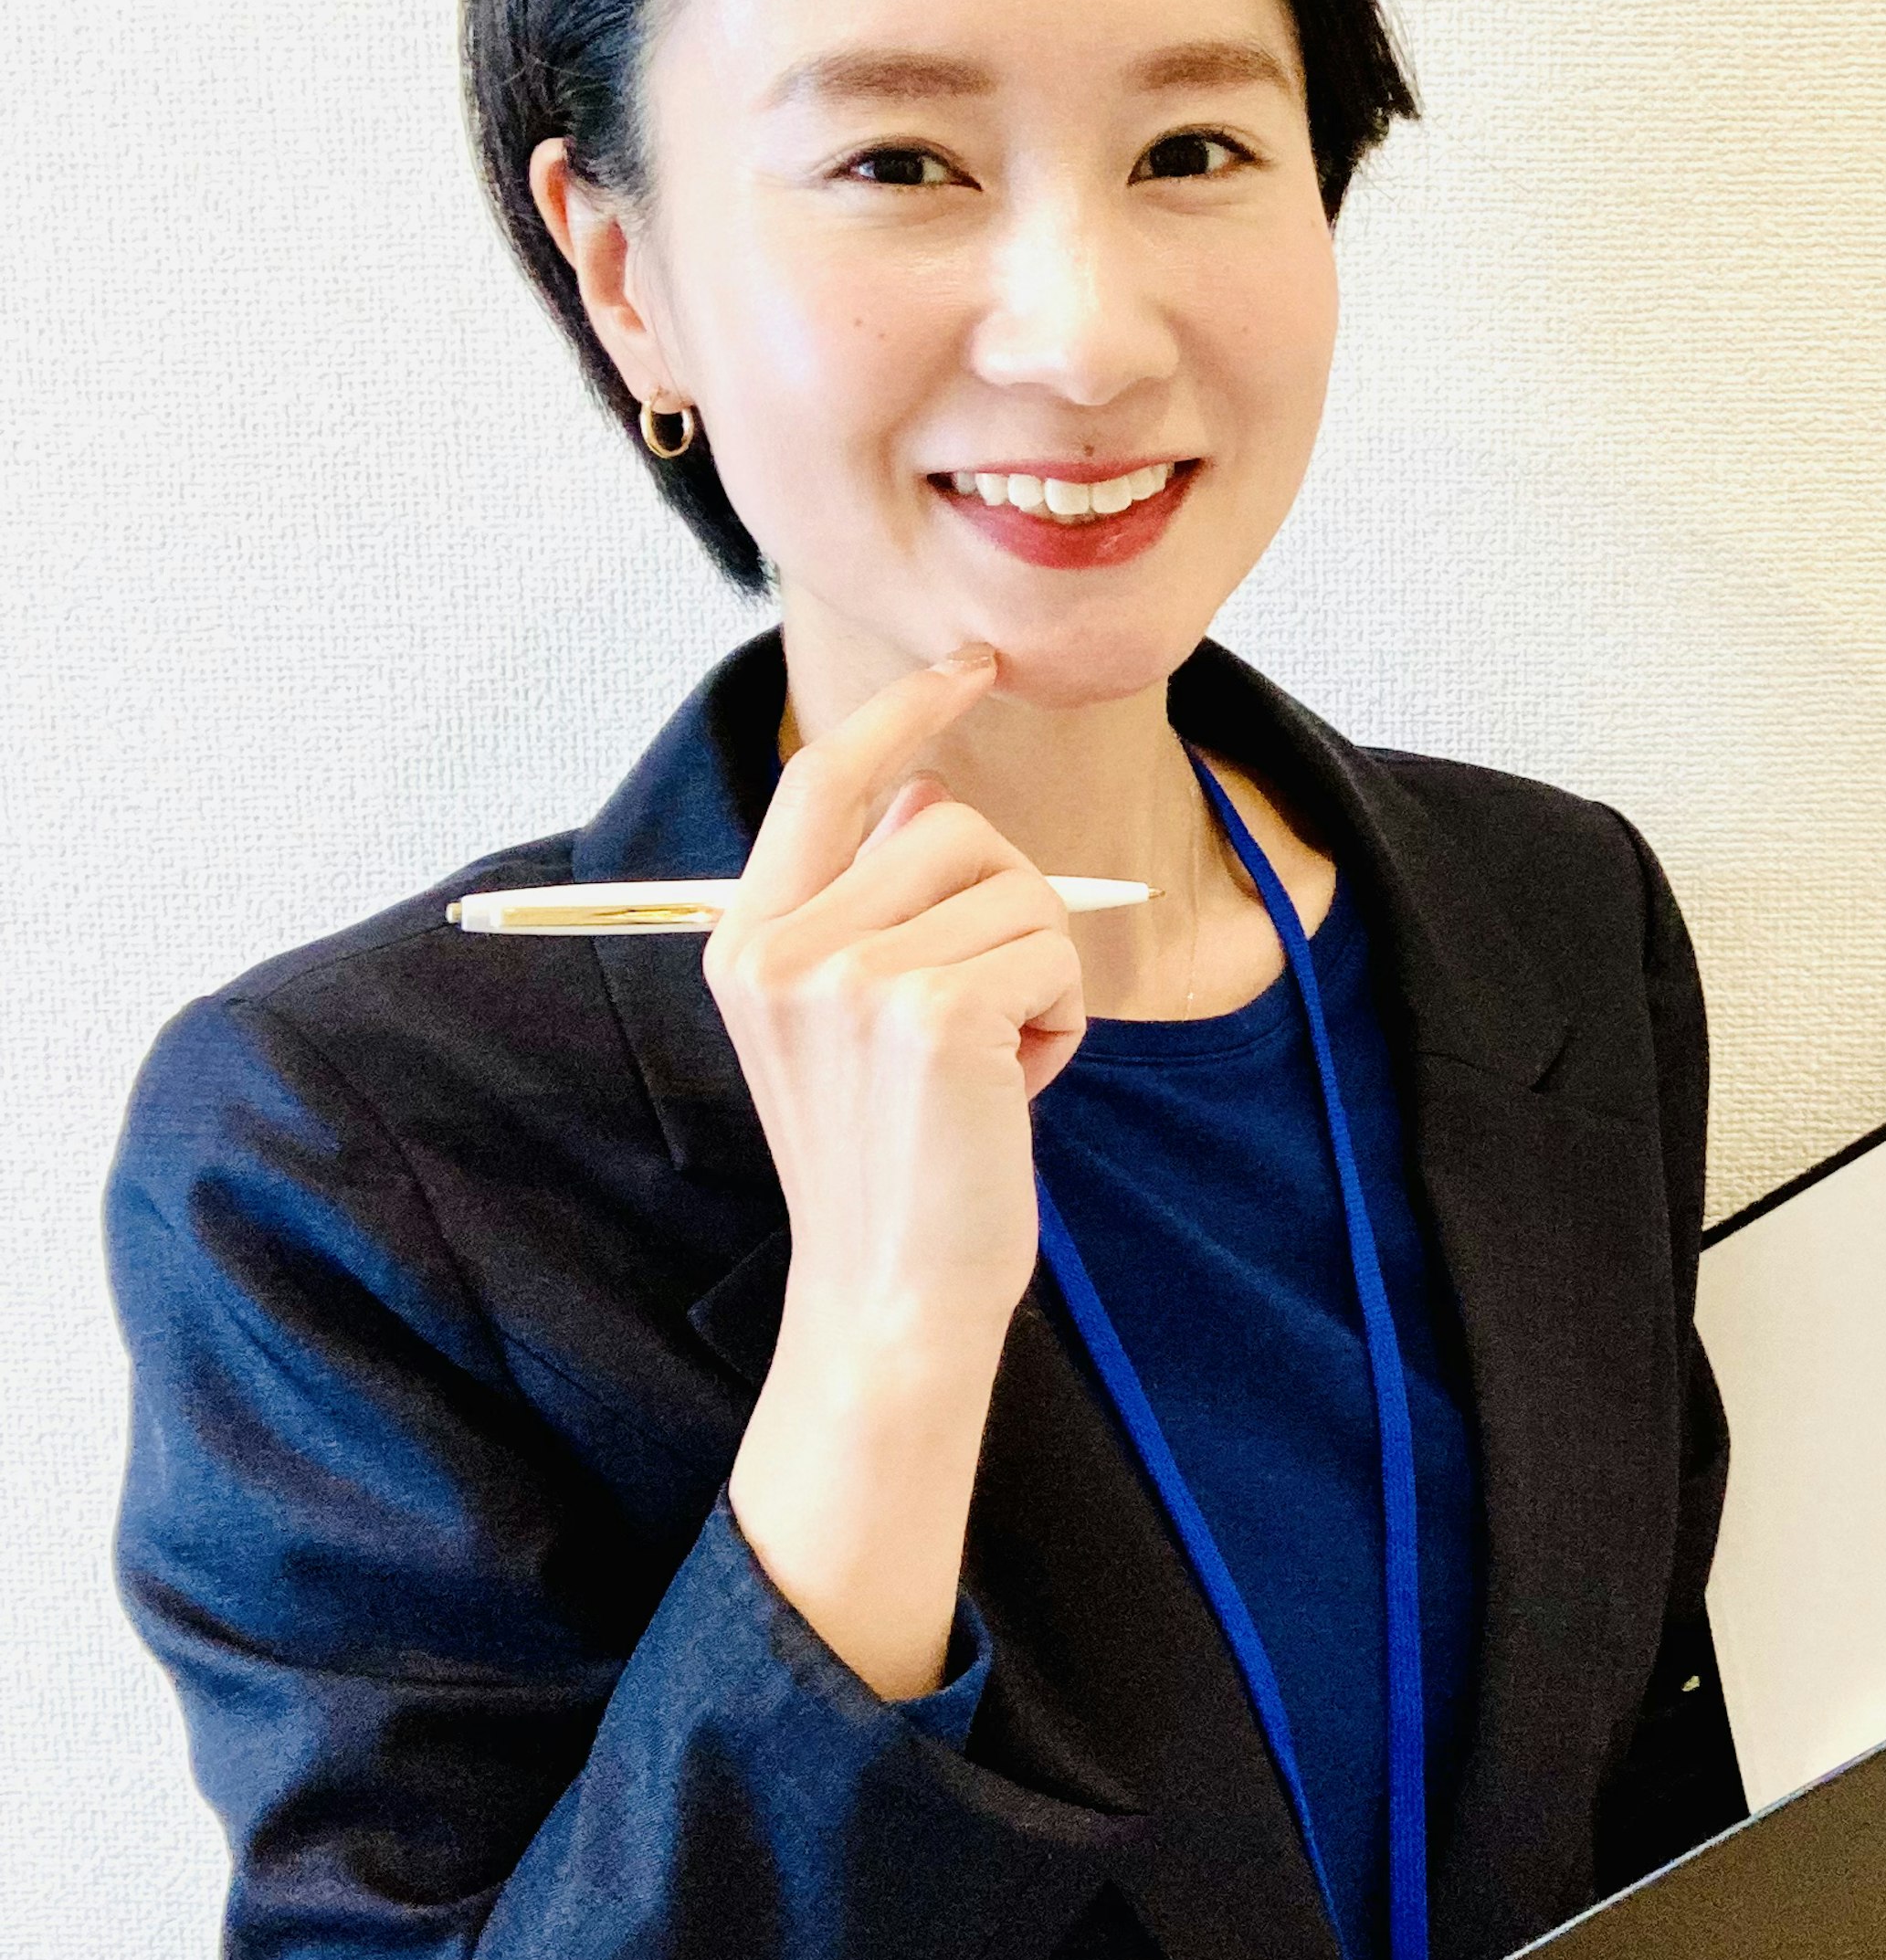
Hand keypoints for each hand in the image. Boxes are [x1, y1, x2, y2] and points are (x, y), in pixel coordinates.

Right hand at [705, 641, 1084, 1341]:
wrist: (893, 1294)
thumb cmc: (894, 1157)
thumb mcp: (849, 1019)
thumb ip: (871, 903)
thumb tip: (928, 788)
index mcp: (747, 940)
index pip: (823, 777)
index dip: (904, 710)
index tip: (971, 665)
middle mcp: (784, 949)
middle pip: (950, 825)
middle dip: (1007, 906)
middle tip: (980, 1021)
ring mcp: (853, 979)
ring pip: (1018, 889)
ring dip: (1039, 971)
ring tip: (991, 1063)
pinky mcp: (933, 1015)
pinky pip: (1054, 952)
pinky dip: (1063, 1017)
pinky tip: (1016, 1086)